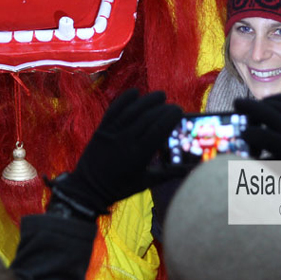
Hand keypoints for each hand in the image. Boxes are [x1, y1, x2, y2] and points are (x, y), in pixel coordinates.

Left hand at [55, 89, 182, 214]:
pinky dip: (124, 99)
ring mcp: (112, 133)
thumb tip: (192, 168)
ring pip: (132, 111)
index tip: (180, 111)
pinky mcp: (101, 128)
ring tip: (161, 95)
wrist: (88, 188)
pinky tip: (135, 92)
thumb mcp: (146, 182)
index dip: (170, 117)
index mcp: (138, 155)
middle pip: (147, 118)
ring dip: (147, 100)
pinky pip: (114, 110)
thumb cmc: (120, 187)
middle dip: (163, 109)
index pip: (158, 130)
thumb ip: (169, 173)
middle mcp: (125, 141)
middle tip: (174, 106)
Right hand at [235, 95, 280, 161]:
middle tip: (236, 104)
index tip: (239, 134)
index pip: (259, 135)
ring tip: (253, 107)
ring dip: (262, 103)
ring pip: (278, 103)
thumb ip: (264, 160)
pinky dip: (277, 99)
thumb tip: (242, 152)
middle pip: (266, 112)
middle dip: (248, 106)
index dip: (246, 133)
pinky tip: (269, 102)